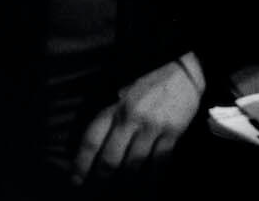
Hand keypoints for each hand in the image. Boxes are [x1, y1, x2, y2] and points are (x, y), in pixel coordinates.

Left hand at [72, 55, 203, 186]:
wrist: (183, 70)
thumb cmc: (149, 81)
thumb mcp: (122, 91)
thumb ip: (110, 114)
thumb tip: (97, 145)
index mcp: (115, 106)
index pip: (92, 139)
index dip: (82, 163)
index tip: (76, 180)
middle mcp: (131, 117)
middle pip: (111, 158)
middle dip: (101, 179)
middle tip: (95, 192)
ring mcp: (152, 127)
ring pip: (134, 165)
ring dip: (125, 184)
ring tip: (120, 194)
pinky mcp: (172, 134)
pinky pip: (159, 164)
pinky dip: (151, 179)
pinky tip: (145, 187)